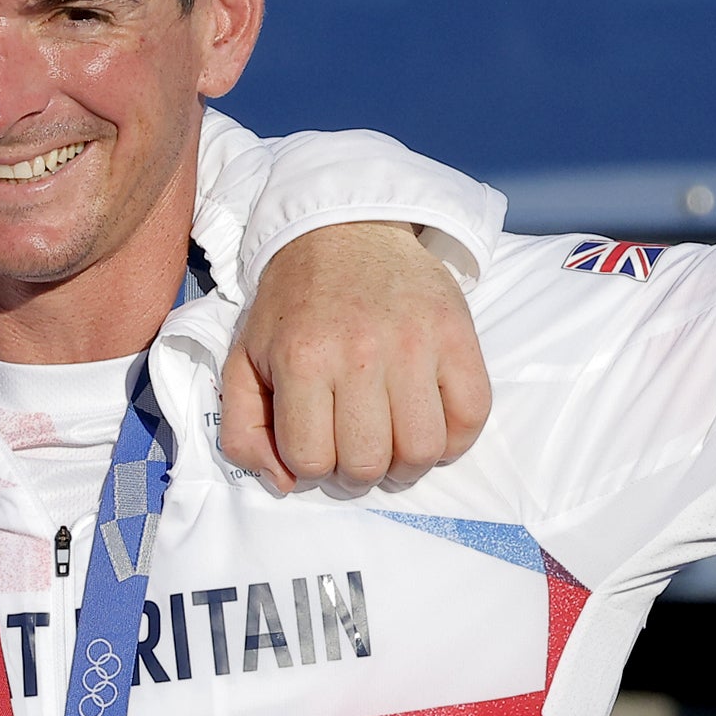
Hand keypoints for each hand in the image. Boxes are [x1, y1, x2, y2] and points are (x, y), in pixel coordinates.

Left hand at [220, 222, 488, 493]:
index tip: (317, 447)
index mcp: (302, 359)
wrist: (345, 231)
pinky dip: (454, 440)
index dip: (312, 468)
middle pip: (368, 463)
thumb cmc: (293, 305)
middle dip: (358, 473)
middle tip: (355, 450)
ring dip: (406, 464)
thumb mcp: (244, 359)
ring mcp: (415, 344)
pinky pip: (472, 416)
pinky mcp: (458, 334)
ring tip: (393, 443)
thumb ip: (244, 429)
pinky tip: (429, 425)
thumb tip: (284, 485)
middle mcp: (360, 353)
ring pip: (422, 450)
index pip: (310, 461)